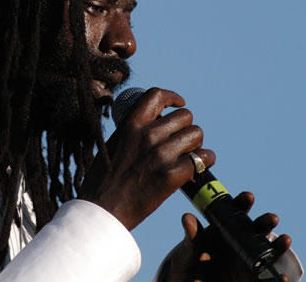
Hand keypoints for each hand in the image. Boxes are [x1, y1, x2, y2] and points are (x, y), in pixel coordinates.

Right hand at [80, 87, 214, 229]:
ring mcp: (161, 154)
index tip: (178, 104)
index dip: (172, 98)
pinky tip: (197, 168)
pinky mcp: (172, 175)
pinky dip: (203, 163)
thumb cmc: (103, 180)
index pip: (157, 95)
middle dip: (185, 127)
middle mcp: (148, 134)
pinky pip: (202, 159)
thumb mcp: (114, 143)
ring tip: (188, 154)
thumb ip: (133, 131)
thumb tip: (153, 123)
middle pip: (184, 116)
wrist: (102, 210)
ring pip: (196, 134)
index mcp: (130, 124)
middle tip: (180, 141)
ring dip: (195, 144)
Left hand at [155, 192, 291, 281]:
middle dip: (265, 222)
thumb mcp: (186, 252)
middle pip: (256, 230)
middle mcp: (239, 243)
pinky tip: (284, 278)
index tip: (248, 196)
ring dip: (277, 246)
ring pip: (267, 253)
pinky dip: (278, 280)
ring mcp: (247, 263)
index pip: (234, 213)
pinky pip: (267, 281)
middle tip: (271, 218)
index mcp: (223, 230)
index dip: (242, 203)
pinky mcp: (251, 281)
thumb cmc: (186, 266)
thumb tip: (187, 218)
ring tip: (286, 240)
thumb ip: (191, 238)